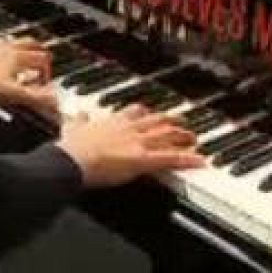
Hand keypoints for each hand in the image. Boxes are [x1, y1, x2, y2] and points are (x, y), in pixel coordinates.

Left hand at [0, 37, 55, 113]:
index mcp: (18, 57)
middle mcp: (7, 47)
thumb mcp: (10, 93)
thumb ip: (34, 97)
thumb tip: (53, 101)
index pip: (43, 59)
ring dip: (22, 51)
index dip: (48, 72)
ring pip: (15, 42)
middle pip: (32, 45)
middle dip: (39, 56)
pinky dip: (2, 52)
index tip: (44, 84)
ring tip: (21, 62)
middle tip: (40, 67)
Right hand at [57, 106, 203, 187]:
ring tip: (195, 139)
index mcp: (112, 121)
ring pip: (168, 136)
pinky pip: (171, 158)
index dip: (146, 112)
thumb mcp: (72, 128)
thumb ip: (77, 121)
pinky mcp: (143, 160)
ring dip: (183, 137)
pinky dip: (188, 159)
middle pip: (157, 120)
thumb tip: (77, 115)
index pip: (135, 112)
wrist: (71, 160)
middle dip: (172, 120)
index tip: (152, 113)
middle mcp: (129, 128)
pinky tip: (200, 160)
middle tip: (183, 122)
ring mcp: (138, 143)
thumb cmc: (71, 148)